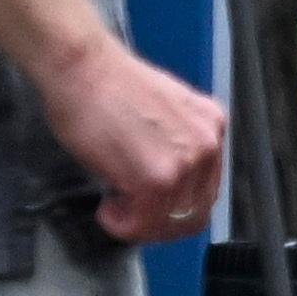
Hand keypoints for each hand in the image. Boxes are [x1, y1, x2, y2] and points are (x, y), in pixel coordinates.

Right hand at [38, 29, 228, 243]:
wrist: (84, 69)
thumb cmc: (107, 89)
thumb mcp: (164, 115)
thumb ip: (175, 146)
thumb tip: (166, 181)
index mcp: (212, 127)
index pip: (206, 190)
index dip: (175, 207)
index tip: (148, 207)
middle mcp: (209, 144)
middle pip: (195, 212)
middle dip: (159, 223)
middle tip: (130, 216)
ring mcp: (187, 162)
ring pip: (171, 222)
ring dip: (139, 224)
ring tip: (115, 209)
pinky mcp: (158, 177)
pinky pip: (144, 222)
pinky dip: (123, 225)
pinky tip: (108, 210)